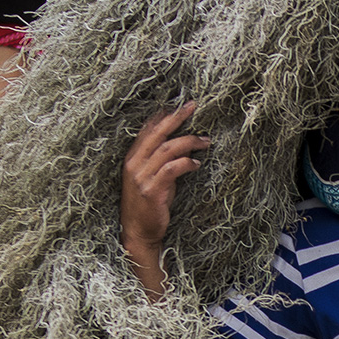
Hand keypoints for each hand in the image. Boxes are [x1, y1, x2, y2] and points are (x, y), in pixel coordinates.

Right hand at [120, 102, 210, 256]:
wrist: (138, 233)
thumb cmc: (149, 206)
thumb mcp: (155, 178)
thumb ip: (165, 161)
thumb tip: (186, 144)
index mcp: (132, 159)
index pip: (146, 129)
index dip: (163, 116)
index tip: (179, 105)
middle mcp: (134, 164)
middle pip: (157, 133)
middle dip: (176, 118)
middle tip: (193, 106)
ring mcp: (141, 177)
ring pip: (167, 149)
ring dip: (189, 141)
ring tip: (205, 141)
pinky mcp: (152, 190)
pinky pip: (172, 169)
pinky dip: (187, 163)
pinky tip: (197, 164)